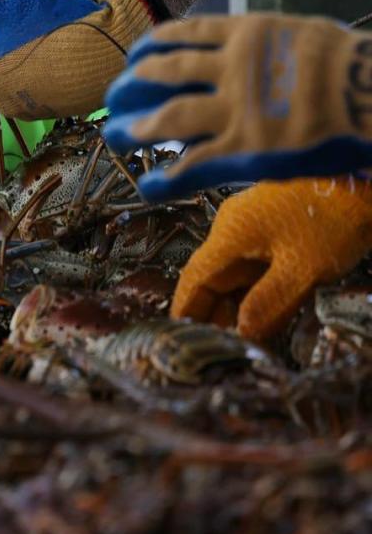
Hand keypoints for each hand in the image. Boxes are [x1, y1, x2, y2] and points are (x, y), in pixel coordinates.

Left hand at [0, 0, 158, 119]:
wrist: (126, 48)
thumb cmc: (66, 26)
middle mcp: (4, 100)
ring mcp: (31, 107)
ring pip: (1, 77)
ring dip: (1, 54)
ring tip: (13, 22)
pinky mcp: (56, 105)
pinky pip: (29, 83)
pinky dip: (27, 63)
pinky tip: (42, 39)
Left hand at [103, 14, 371, 201]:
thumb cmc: (351, 63)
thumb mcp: (302, 34)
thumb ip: (270, 43)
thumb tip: (256, 48)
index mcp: (245, 33)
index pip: (183, 33)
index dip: (152, 46)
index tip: (136, 55)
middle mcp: (231, 67)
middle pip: (163, 72)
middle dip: (132, 84)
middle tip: (113, 95)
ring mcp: (236, 109)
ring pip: (169, 116)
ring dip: (137, 127)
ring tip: (116, 135)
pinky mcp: (248, 149)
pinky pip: (195, 165)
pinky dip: (166, 177)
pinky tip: (146, 184)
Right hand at [171, 177, 371, 341]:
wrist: (358, 181)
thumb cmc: (331, 220)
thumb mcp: (302, 271)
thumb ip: (267, 305)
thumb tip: (240, 334)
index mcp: (230, 234)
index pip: (195, 278)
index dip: (187, 311)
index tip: (180, 341)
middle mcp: (232, 228)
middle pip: (211, 277)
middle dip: (212, 315)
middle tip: (219, 352)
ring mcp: (251, 226)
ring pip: (232, 274)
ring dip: (234, 306)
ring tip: (242, 342)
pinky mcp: (270, 229)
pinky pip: (251, 266)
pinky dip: (252, 292)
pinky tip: (263, 315)